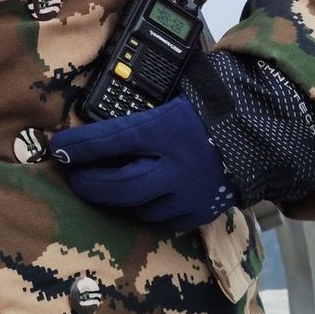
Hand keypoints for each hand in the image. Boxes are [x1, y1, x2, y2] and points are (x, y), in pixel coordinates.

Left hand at [49, 95, 237, 231]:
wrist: (256, 136)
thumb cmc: (207, 106)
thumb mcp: (174, 94)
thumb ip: (141, 107)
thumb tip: (100, 112)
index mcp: (165, 129)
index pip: (110, 139)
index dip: (79, 146)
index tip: (57, 148)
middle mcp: (174, 166)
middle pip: (120, 185)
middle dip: (89, 182)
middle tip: (71, 174)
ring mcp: (187, 194)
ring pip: (136, 207)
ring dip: (110, 199)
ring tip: (94, 186)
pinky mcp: (197, 213)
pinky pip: (159, 219)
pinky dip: (139, 210)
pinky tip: (127, 200)